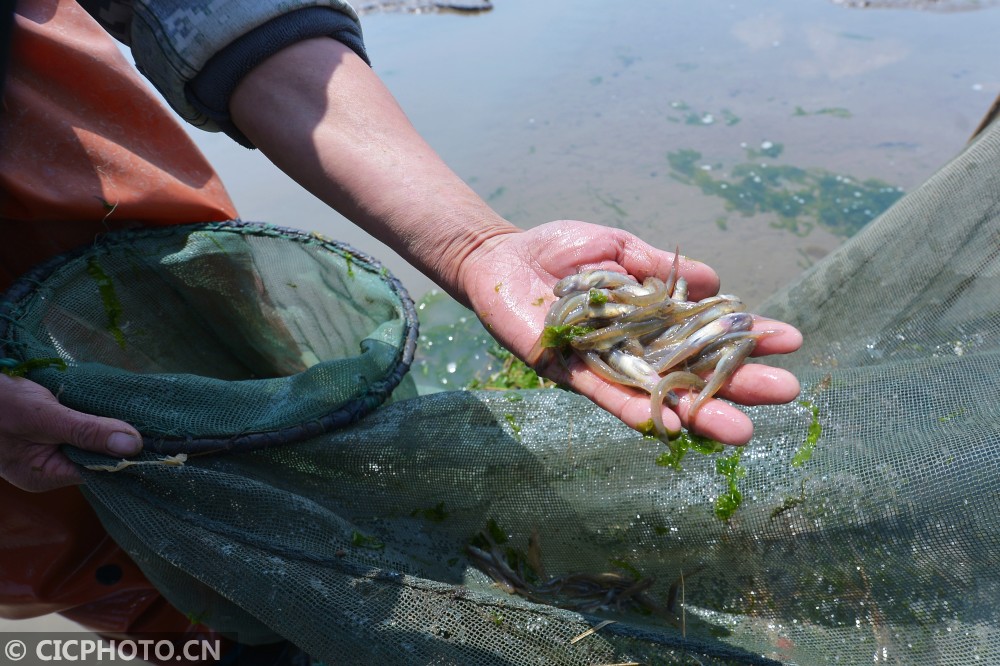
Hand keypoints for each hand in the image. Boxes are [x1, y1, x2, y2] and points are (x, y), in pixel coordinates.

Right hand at [0, 375, 141, 491]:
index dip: (126, 456)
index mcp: (45, 476)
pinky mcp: (47, 433)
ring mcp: (46, 451)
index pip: (100, 473)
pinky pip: (79, 429)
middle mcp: (48, 469)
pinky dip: (92, 416)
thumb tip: (132, 446)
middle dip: (117, 438)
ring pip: (90, 442)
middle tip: (145, 418)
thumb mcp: (43, 416)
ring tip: (130, 410)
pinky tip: (106, 404)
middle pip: (97, 458)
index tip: (154, 439)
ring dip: (106, 425)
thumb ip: (86, 431)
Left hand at [458, 220, 802, 445]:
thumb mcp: (619, 249)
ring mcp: (608, 366)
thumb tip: (715, 279)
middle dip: (740, 383)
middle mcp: (637, 349)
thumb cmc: (560, 252)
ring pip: (662, 396)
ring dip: (702, 414)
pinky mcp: (574, 374)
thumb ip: (661, 268)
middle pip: (695, 372)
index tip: (790, 339)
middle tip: (788, 391)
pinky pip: (612, 399)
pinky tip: (676, 426)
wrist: (502, 257)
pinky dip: (643, 413)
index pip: (709, 332)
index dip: (748, 336)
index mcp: (653, 319)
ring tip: (745, 431)